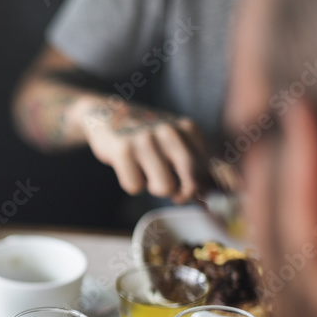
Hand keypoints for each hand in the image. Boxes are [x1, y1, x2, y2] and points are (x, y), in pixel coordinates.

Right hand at [78, 99, 203, 202]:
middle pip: (191, 179)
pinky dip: (132, 184)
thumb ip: (192, 166)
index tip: (193, 192)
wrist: (109, 114)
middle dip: (184, 194)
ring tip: (147, 175)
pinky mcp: (122, 150)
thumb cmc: (146, 136)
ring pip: (164, 187)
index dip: (202, 188)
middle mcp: (169, 132)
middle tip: (175, 194)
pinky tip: (128, 169)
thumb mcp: (173, 140)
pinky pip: (135, 187)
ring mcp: (145, 140)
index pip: (207, 169)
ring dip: (155, 188)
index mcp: (187, 129)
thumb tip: (205, 202)